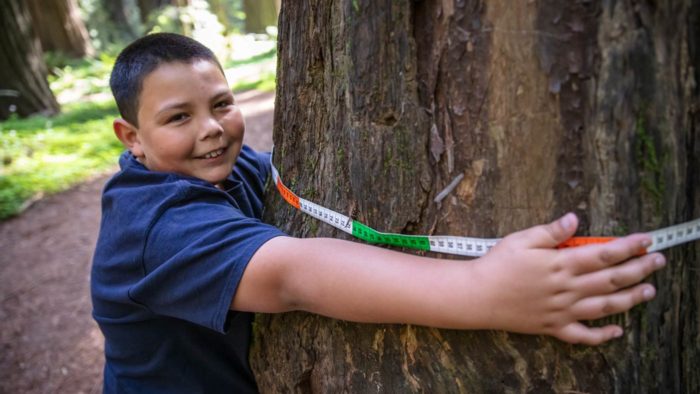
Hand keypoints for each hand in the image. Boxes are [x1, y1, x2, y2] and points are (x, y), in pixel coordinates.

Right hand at [475, 213, 664, 344]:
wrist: (477, 296)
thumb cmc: (497, 265)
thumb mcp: (522, 239)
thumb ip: (551, 231)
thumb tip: (575, 218)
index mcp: (561, 264)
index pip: (604, 254)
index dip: (629, 246)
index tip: (647, 240)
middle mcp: (567, 288)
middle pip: (611, 280)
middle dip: (639, 269)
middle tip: (658, 261)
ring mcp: (562, 310)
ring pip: (604, 307)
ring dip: (630, 299)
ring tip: (648, 291)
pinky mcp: (553, 326)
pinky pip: (583, 335)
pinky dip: (602, 336)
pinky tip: (618, 331)